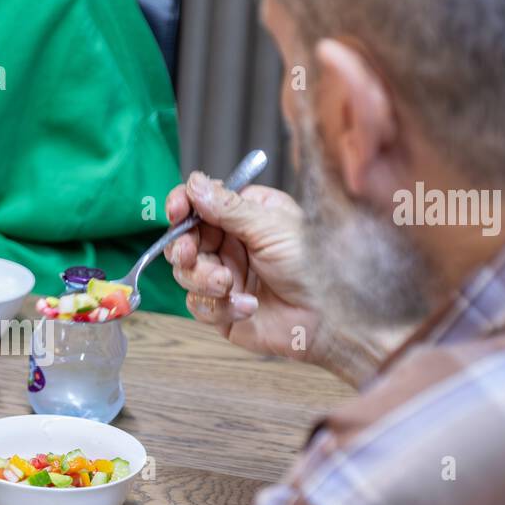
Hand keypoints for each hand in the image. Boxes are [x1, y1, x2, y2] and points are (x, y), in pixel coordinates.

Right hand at [164, 171, 387, 386]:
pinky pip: (199, 305)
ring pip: (186, 273)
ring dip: (202, 279)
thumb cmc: (313, 267)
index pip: (201, 202)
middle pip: (185, 239)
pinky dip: (219, 307)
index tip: (176, 211)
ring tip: (227, 285)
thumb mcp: (271, 228)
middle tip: (189, 255)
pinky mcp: (222, 308)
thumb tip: (194, 184)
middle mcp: (231, 244)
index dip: (182, 205)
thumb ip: (229, 207)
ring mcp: (224, 276)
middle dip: (184, 247)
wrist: (328, 320)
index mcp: (245, 214)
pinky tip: (247, 307)